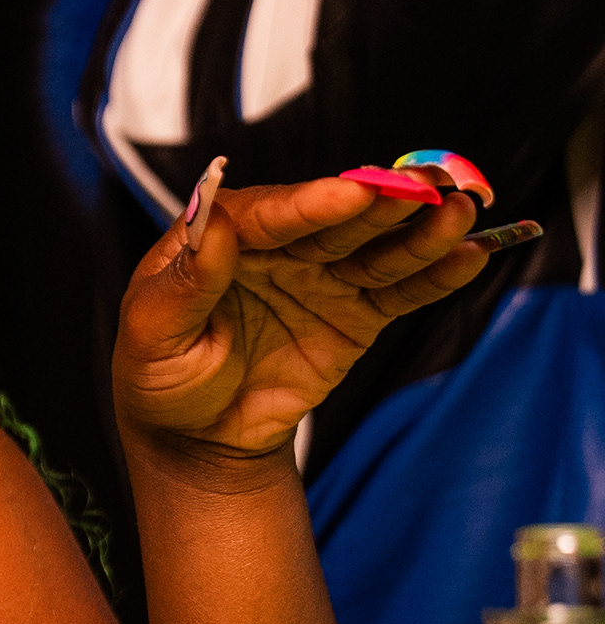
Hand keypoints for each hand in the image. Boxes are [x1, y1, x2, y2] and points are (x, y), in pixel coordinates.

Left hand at [115, 170, 485, 458]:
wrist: (198, 438)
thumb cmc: (161, 378)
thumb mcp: (152, 336)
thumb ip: (186, 284)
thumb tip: (212, 223)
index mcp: (223, 237)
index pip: (272, 215)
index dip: (313, 204)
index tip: (352, 193)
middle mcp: (282, 247)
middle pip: (337, 221)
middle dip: (383, 202)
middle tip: (427, 185)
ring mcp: (324, 278)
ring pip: (378, 250)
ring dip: (421, 231)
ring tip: (460, 211)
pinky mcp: (357, 314)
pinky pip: (401, 292)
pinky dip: (436, 275)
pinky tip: (471, 253)